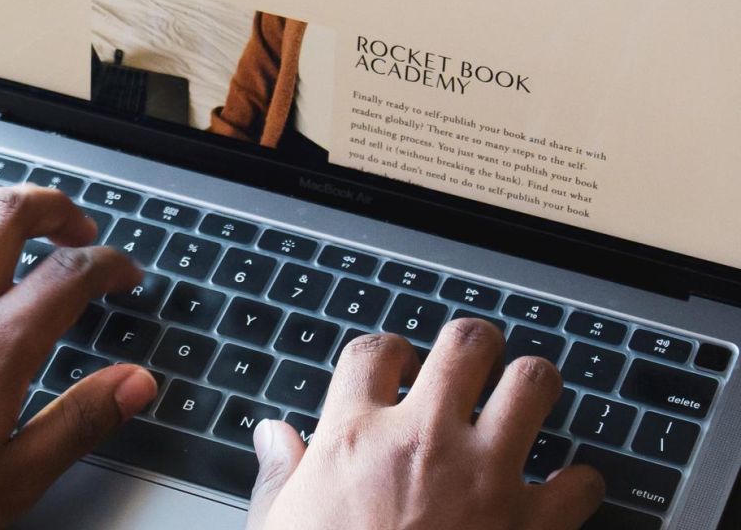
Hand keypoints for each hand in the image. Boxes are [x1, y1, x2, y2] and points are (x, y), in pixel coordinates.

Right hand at [245, 320, 605, 529]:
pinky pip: (581, 481)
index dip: (389, 351)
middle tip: (474, 364)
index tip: (396, 368)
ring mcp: (484, 477)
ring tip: (524, 400)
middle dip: (474, 346)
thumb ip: (280, 475)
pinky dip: (578, 484)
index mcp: (354, 438)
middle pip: (465, 344)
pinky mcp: (532, 525)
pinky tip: (563, 491)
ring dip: (531, 388)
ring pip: (534, 382)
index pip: (374, 352)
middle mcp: (423, 441)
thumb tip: (274, 436)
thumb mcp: (280, 527)